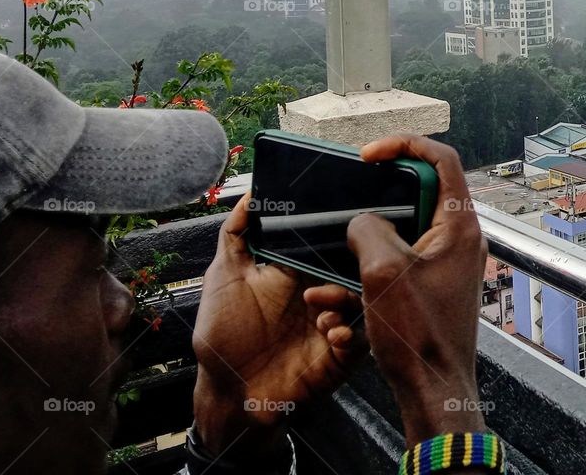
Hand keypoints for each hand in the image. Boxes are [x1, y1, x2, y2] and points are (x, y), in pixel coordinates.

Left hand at [192, 193, 365, 456]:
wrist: (229, 392)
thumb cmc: (223, 333)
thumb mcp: (224, 276)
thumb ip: (237, 233)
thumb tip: (251, 192)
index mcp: (300, 270)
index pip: (330, 241)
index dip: (339, 231)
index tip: (342, 222)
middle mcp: (321, 292)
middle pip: (353, 267)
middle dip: (350, 266)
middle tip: (325, 276)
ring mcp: (334, 322)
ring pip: (361, 299)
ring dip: (345, 301)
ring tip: (320, 311)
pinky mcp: (341, 354)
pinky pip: (362, 338)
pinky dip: (350, 332)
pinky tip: (330, 333)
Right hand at [347, 134, 488, 446]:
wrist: (434, 391)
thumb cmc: (418, 335)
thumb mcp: (383, 271)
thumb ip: (369, 229)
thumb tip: (363, 223)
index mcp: (459, 226)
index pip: (442, 159)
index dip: (404, 145)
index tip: (369, 155)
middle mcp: (459, 239)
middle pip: (418, 193)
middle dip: (377, 199)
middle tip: (350, 204)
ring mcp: (447, 263)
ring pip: (403, 230)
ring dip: (366, 242)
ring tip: (335, 262)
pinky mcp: (433, 285)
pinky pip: (399, 262)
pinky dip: (370, 269)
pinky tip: (338, 294)